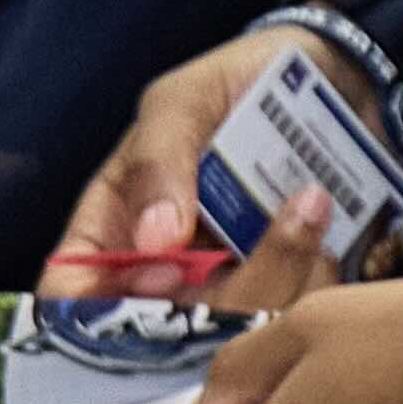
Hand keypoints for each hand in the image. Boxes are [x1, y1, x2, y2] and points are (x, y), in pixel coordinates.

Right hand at [39, 35, 337, 301]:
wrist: (328, 72)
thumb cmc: (235, 81)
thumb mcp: (183, 101)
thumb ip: (159, 159)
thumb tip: (156, 239)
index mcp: (112, 226)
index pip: (74, 297)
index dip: (102, 311)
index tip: (162, 279)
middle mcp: (161, 271)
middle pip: (165, 331)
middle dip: (217, 295)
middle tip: (249, 242)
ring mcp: (222, 286)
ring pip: (236, 327)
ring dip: (279, 271)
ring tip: (306, 202)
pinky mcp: (281, 289)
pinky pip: (292, 313)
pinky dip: (313, 272)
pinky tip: (323, 218)